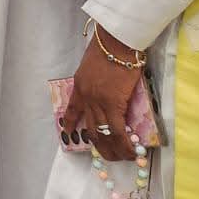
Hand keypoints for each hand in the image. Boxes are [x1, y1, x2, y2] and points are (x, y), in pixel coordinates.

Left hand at [61, 25, 143, 162]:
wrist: (117, 41)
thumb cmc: (109, 47)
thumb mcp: (93, 65)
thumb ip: (95, 82)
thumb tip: (107, 94)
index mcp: (79, 85)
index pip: (72, 110)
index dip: (70, 124)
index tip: (68, 133)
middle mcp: (86, 96)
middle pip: (90, 128)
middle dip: (99, 145)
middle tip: (109, 155)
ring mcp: (98, 101)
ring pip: (103, 133)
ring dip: (113, 149)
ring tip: (122, 158)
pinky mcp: (113, 103)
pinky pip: (117, 130)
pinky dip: (124, 144)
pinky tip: (130, 151)